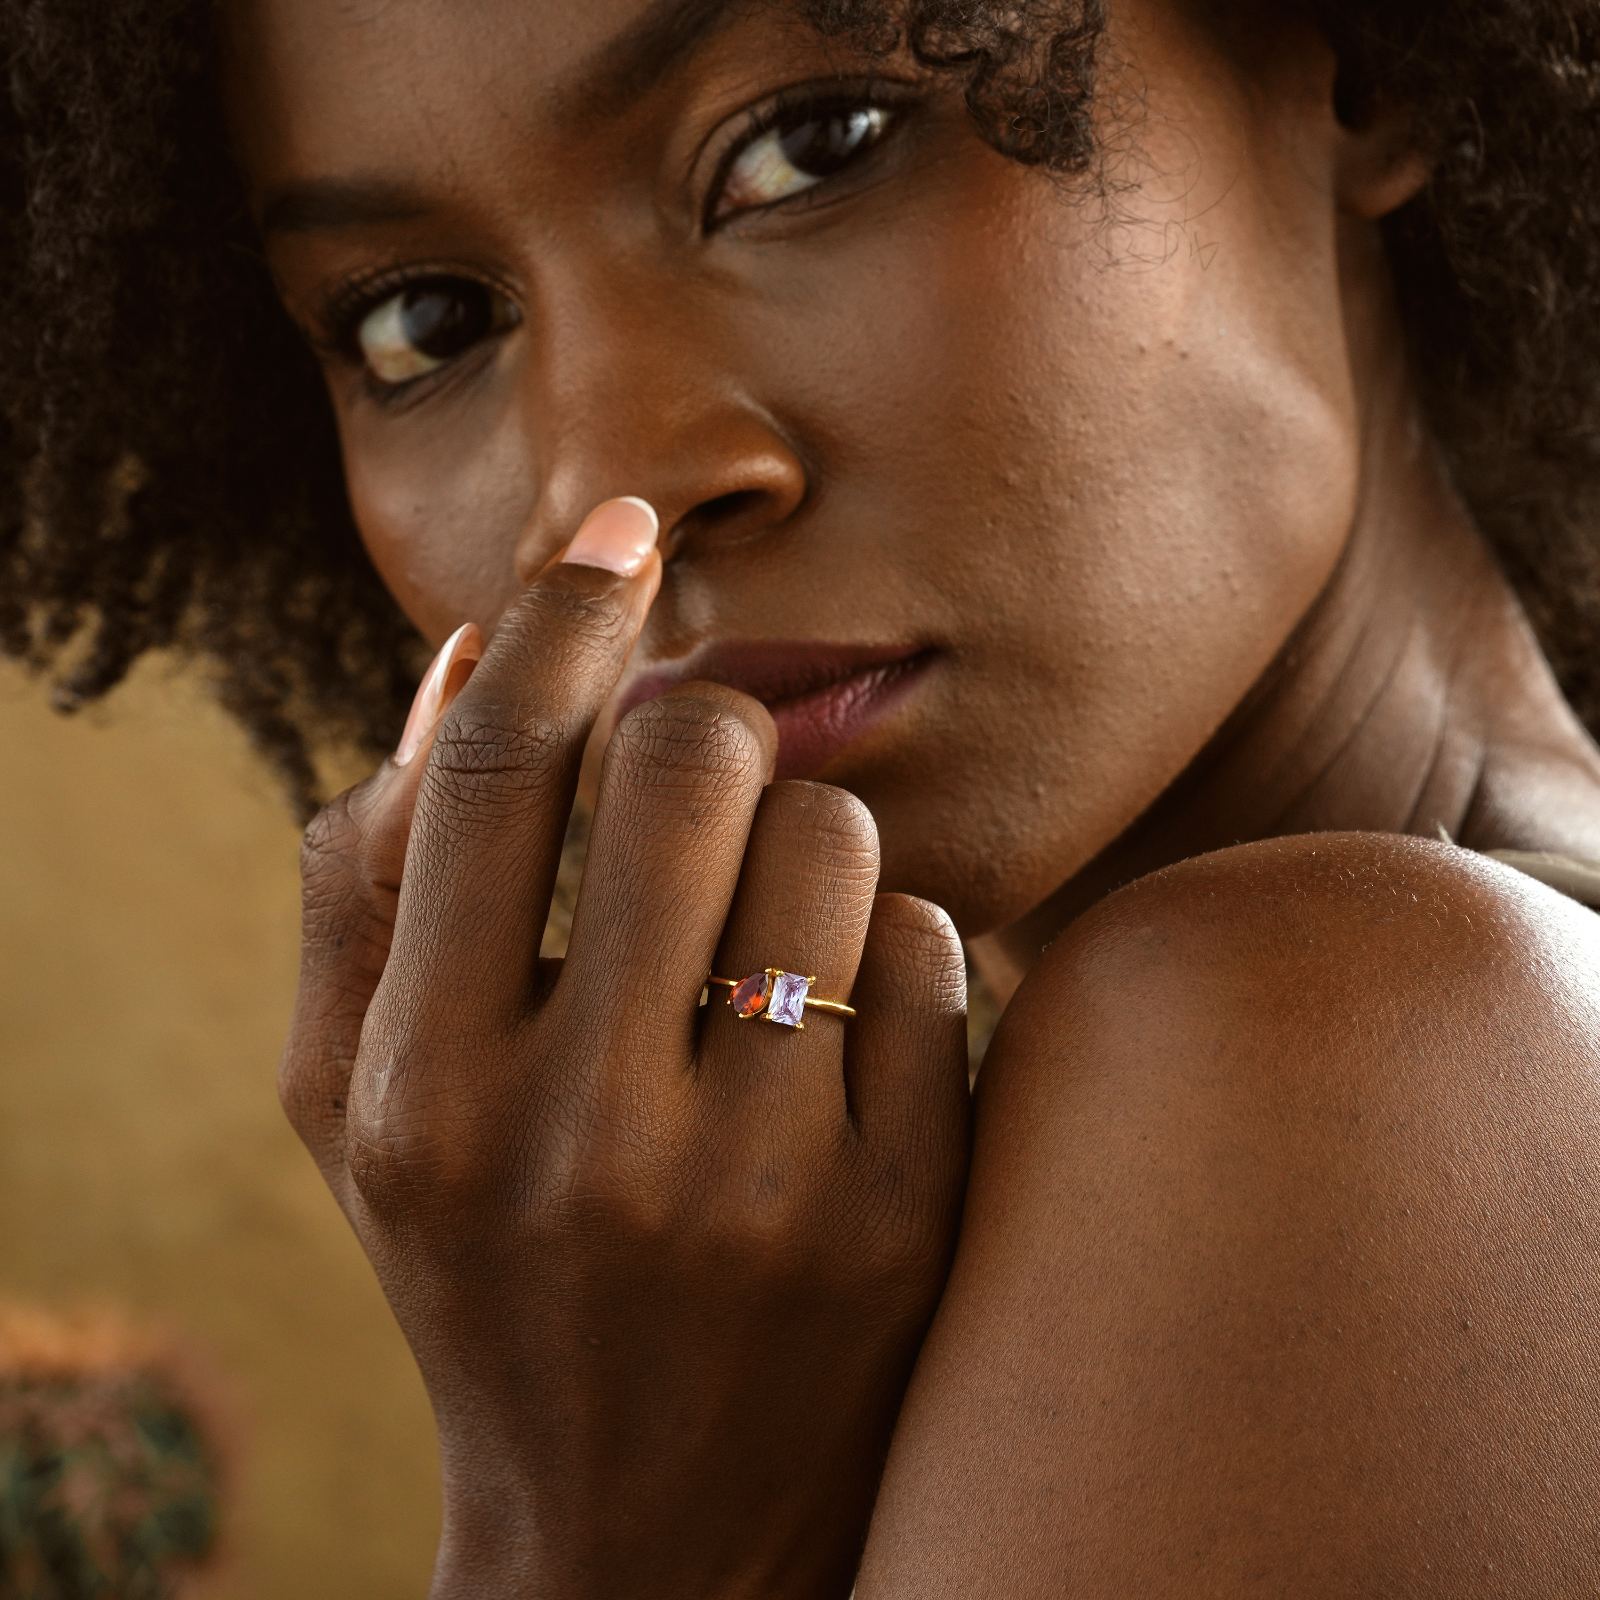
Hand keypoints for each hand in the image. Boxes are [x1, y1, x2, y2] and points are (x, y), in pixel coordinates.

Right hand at [280, 498, 972, 1599]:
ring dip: (802, 835)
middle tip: (694, 772)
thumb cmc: (481, 1268)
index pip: (501, 769)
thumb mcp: (357, 1105)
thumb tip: (462, 657)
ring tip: (761, 927)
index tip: (615, 532)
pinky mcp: (903, 1221)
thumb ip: (368, 880)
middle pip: (688, 762)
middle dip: (697, 726)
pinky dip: (885, 942)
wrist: (648, 1524)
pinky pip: (929, 951)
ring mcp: (765, 1188)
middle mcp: (587, 1141)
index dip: (559, 611)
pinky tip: (837, 1018)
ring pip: (834, 838)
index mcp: (425, 1092)